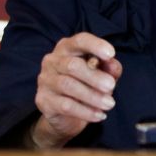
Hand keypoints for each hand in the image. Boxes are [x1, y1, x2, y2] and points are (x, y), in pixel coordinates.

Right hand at [31, 32, 122, 149]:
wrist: (66, 115)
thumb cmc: (87, 86)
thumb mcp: (102, 75)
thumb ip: (109, 68)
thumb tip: (112, 64)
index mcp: (67, 48)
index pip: (79, 41)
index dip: (95, 45)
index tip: (111, 54)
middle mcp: (52, 61)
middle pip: (72, 65)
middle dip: (94, 77)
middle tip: (111, 86)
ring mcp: (45, 80)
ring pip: (68, 85)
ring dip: (92, 96)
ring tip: (109, 104)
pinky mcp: (42, 100)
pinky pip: (65, 105)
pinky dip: (85, 111)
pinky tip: (99, 115)